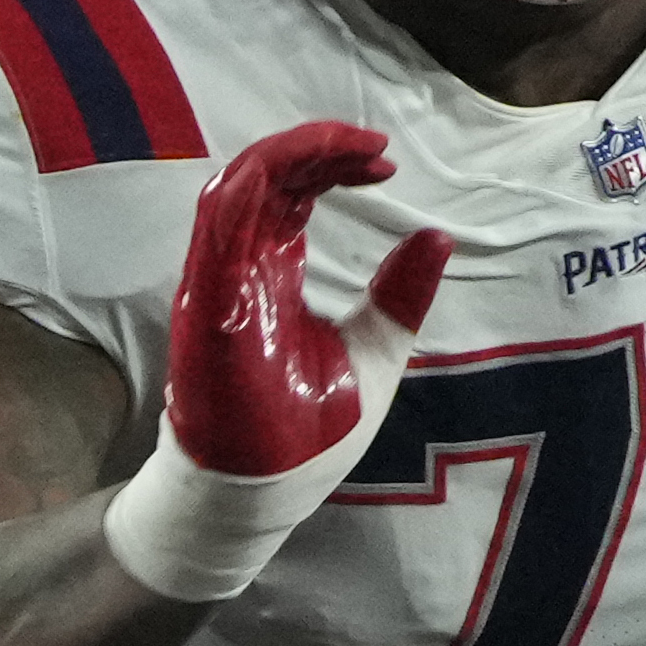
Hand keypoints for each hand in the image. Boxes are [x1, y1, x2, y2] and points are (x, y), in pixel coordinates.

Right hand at [106, 122, 451, 601]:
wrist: (259, 496)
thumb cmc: (304, 434)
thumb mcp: (373, 350)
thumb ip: (399, 294)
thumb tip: (438, 236)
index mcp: (272, 271)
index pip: (292, 191)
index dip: (331, 163)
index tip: (385, 163)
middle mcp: (240, 268)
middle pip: (267, 177)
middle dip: (320, 149)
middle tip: (376, 149)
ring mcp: (219, 283)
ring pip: (238, 186)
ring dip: (292, 154)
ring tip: (353, 148)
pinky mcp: (207, 306)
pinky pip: (217, 230)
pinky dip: (251, 188)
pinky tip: (297, 167)